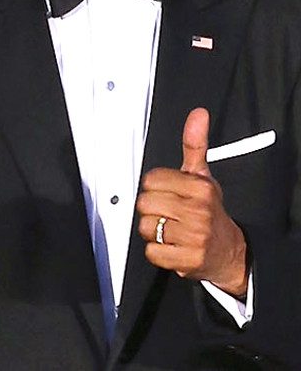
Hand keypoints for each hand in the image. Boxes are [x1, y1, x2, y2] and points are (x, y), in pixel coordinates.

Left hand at [135, 107, 247, 295]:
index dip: (154, 187)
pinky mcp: (187, 260)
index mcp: (200, 188)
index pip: (150, 180)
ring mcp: (194, 237)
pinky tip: (172, 246)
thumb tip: (198, 114)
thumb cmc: (209, 210)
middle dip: (152, 209)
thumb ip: (194, 144)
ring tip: (171, 230)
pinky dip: (158, 252)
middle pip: (144, 204)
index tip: (168, 193)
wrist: (230, 250)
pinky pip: (152, 252)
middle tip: (169, 213)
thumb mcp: (203, 176)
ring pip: (146, 228)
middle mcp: (198, 211)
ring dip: (154, 231)